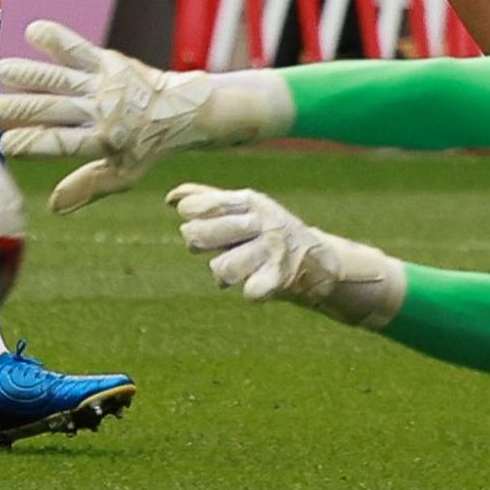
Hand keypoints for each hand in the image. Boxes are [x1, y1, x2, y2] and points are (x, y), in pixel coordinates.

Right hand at [0, 19, 294, 212]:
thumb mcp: (124, 174)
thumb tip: (53, 207)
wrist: (186, 111)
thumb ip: (89, 187)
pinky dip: (58, 39)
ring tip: (1, 72)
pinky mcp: (111, 63)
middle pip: (54, 110)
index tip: (5, 143)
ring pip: (61, 79)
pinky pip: (81, 49)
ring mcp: (106, 86)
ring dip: (29, 74)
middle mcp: (105, 113)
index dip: (32, 143)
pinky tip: (34, 30)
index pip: (61, 144)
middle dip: (19, 109)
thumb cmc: (147, 147)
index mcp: (105, 143)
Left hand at [168, 184, 406, 328]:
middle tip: (211, 247)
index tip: (201, 220)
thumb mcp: (245, 210)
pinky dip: (249, 291)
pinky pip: (249, 291)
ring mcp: (272, 250)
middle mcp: (261, 222)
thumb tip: (171, 198)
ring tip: (235, 269)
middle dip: (197, 244)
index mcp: (248, 202)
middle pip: (197, 236)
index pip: (196, 208)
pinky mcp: (280, 278)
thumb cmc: (269, 234)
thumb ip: (209, 201)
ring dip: (223, 272)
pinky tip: (256, 283)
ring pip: (220, 269)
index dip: (192, 216)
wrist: (318, 262)